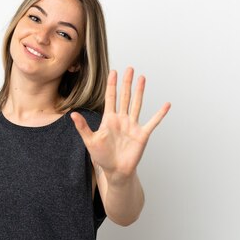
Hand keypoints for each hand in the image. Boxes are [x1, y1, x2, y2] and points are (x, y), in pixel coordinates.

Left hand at [70, 67, 169, 184]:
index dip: (112, 85)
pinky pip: (153, 122)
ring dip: (140, 92)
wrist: (116, 171)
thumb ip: (83, 127)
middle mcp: (122, 119)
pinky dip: (160, 114)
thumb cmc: (102, 157)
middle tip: (130, 68)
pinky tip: (166, 105)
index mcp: (109, 119)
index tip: (114, 71)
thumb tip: (73, 114)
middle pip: (125, 97)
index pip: (111, 98)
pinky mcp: (142, 134)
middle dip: (127, 83)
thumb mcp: (90, 141)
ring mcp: (133, 125)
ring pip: (137, 104)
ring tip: (142, 78)